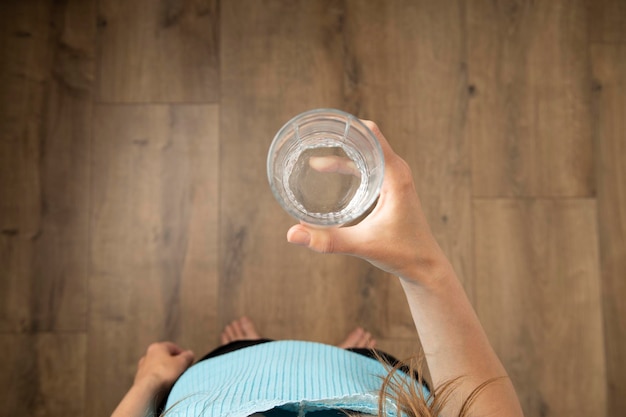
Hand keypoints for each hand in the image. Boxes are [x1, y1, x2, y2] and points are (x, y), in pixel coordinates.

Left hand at [133, 342, 194, 392]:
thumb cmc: (165, 372)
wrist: (147, 390)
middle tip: (182, 370)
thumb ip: (188, 356)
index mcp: (157, 347)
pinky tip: (164, 386)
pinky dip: (159, 380)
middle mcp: (147, 355)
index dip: (183, 354)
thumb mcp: (182, 362)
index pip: (173, 347)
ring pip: (158, 368)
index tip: (188, 362)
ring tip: (173, 380)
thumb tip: (190, 354)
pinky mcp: (139, 380)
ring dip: (165, 372)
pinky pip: (153, 378)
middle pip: (164, 357)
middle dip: (173, 363)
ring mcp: (142, 368)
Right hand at [286, 120, 445, 284]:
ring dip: (341, 150)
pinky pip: (366, 167)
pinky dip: (347, 165)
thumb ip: (328, 240)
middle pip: (365, 139)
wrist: (425, 267)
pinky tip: (327, 171)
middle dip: (339, 135)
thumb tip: (291, 235)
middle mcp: (396, 171)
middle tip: (311, 133)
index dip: (348, 125)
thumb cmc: (402, 253)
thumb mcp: (363, 244)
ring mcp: (394, 178)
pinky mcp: (390, 188)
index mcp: (395, 175)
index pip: (371, 134)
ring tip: (312, 151)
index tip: (323, 123)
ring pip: (364, 153)